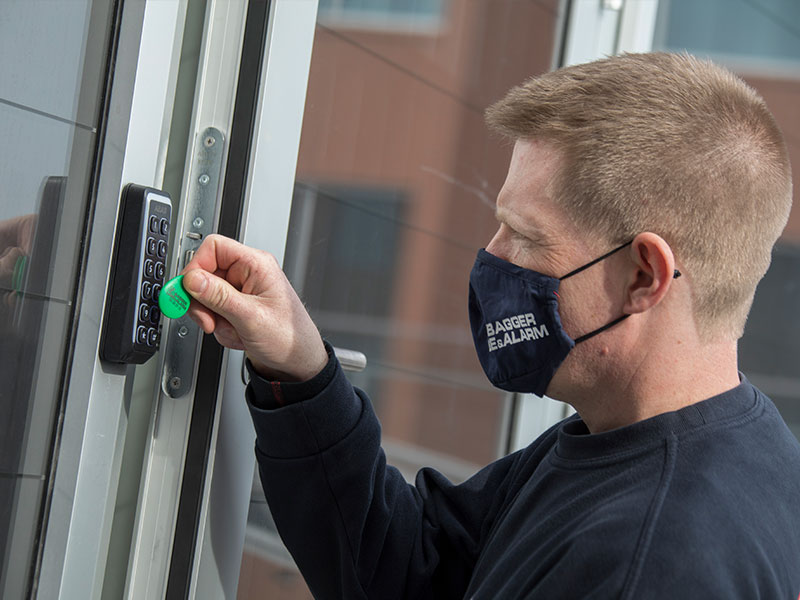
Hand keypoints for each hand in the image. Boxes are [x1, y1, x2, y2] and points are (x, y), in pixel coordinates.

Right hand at [180, 234, 327, 381]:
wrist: (297, 361)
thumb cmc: (289, 336)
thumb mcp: (250, 317)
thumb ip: (219, 297)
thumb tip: (191, 279)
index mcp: (256, 264)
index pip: (214, 247)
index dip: (196, 266)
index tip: (189, 290)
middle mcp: (248, 273)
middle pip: (204, 275)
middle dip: (205, 303)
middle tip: (209, 321)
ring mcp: (241, 291)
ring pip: (206, 298)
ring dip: (215, 319)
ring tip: (235, 330)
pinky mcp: (236, 307)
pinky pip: (213, 313)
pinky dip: (221, 328)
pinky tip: (238, 335)